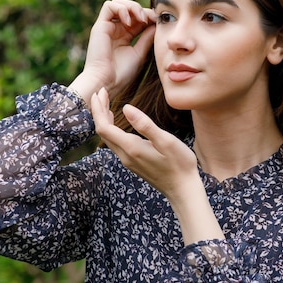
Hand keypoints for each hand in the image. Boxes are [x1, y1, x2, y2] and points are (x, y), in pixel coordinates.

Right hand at [69, 0, 155, 106]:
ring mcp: (106, 27)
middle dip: (142, 10)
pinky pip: (109, 6)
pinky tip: (129, 21)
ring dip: (132, 6)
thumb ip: (147, 38)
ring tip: (141, 19)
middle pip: (128, 7)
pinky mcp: (99, 26)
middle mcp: (115, 30)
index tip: (158, 22)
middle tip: (151, 18)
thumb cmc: (121, 74)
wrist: (106, 82)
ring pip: (119, 3)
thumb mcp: (139, 53)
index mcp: (125, 36)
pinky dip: (121, 9)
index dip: (148, 16)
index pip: (137, 18)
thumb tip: (156, 24)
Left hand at [91, 88, 223, 244]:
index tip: (100, 92)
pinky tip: (117, 123)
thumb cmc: (179, 164)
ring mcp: (128, 161)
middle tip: (101, 93)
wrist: (183, 190)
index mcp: (131, 148)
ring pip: (108, 138)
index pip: (104, 126)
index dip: (98, 108)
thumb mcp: (166, 141)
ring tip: (106, 104)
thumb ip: (145, 124)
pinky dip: (112, 129)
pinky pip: (115, 144)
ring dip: (104, 120)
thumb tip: (125, 108)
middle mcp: (125, 155)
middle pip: (102, 132)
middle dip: (99, 111)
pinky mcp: (133, 163)